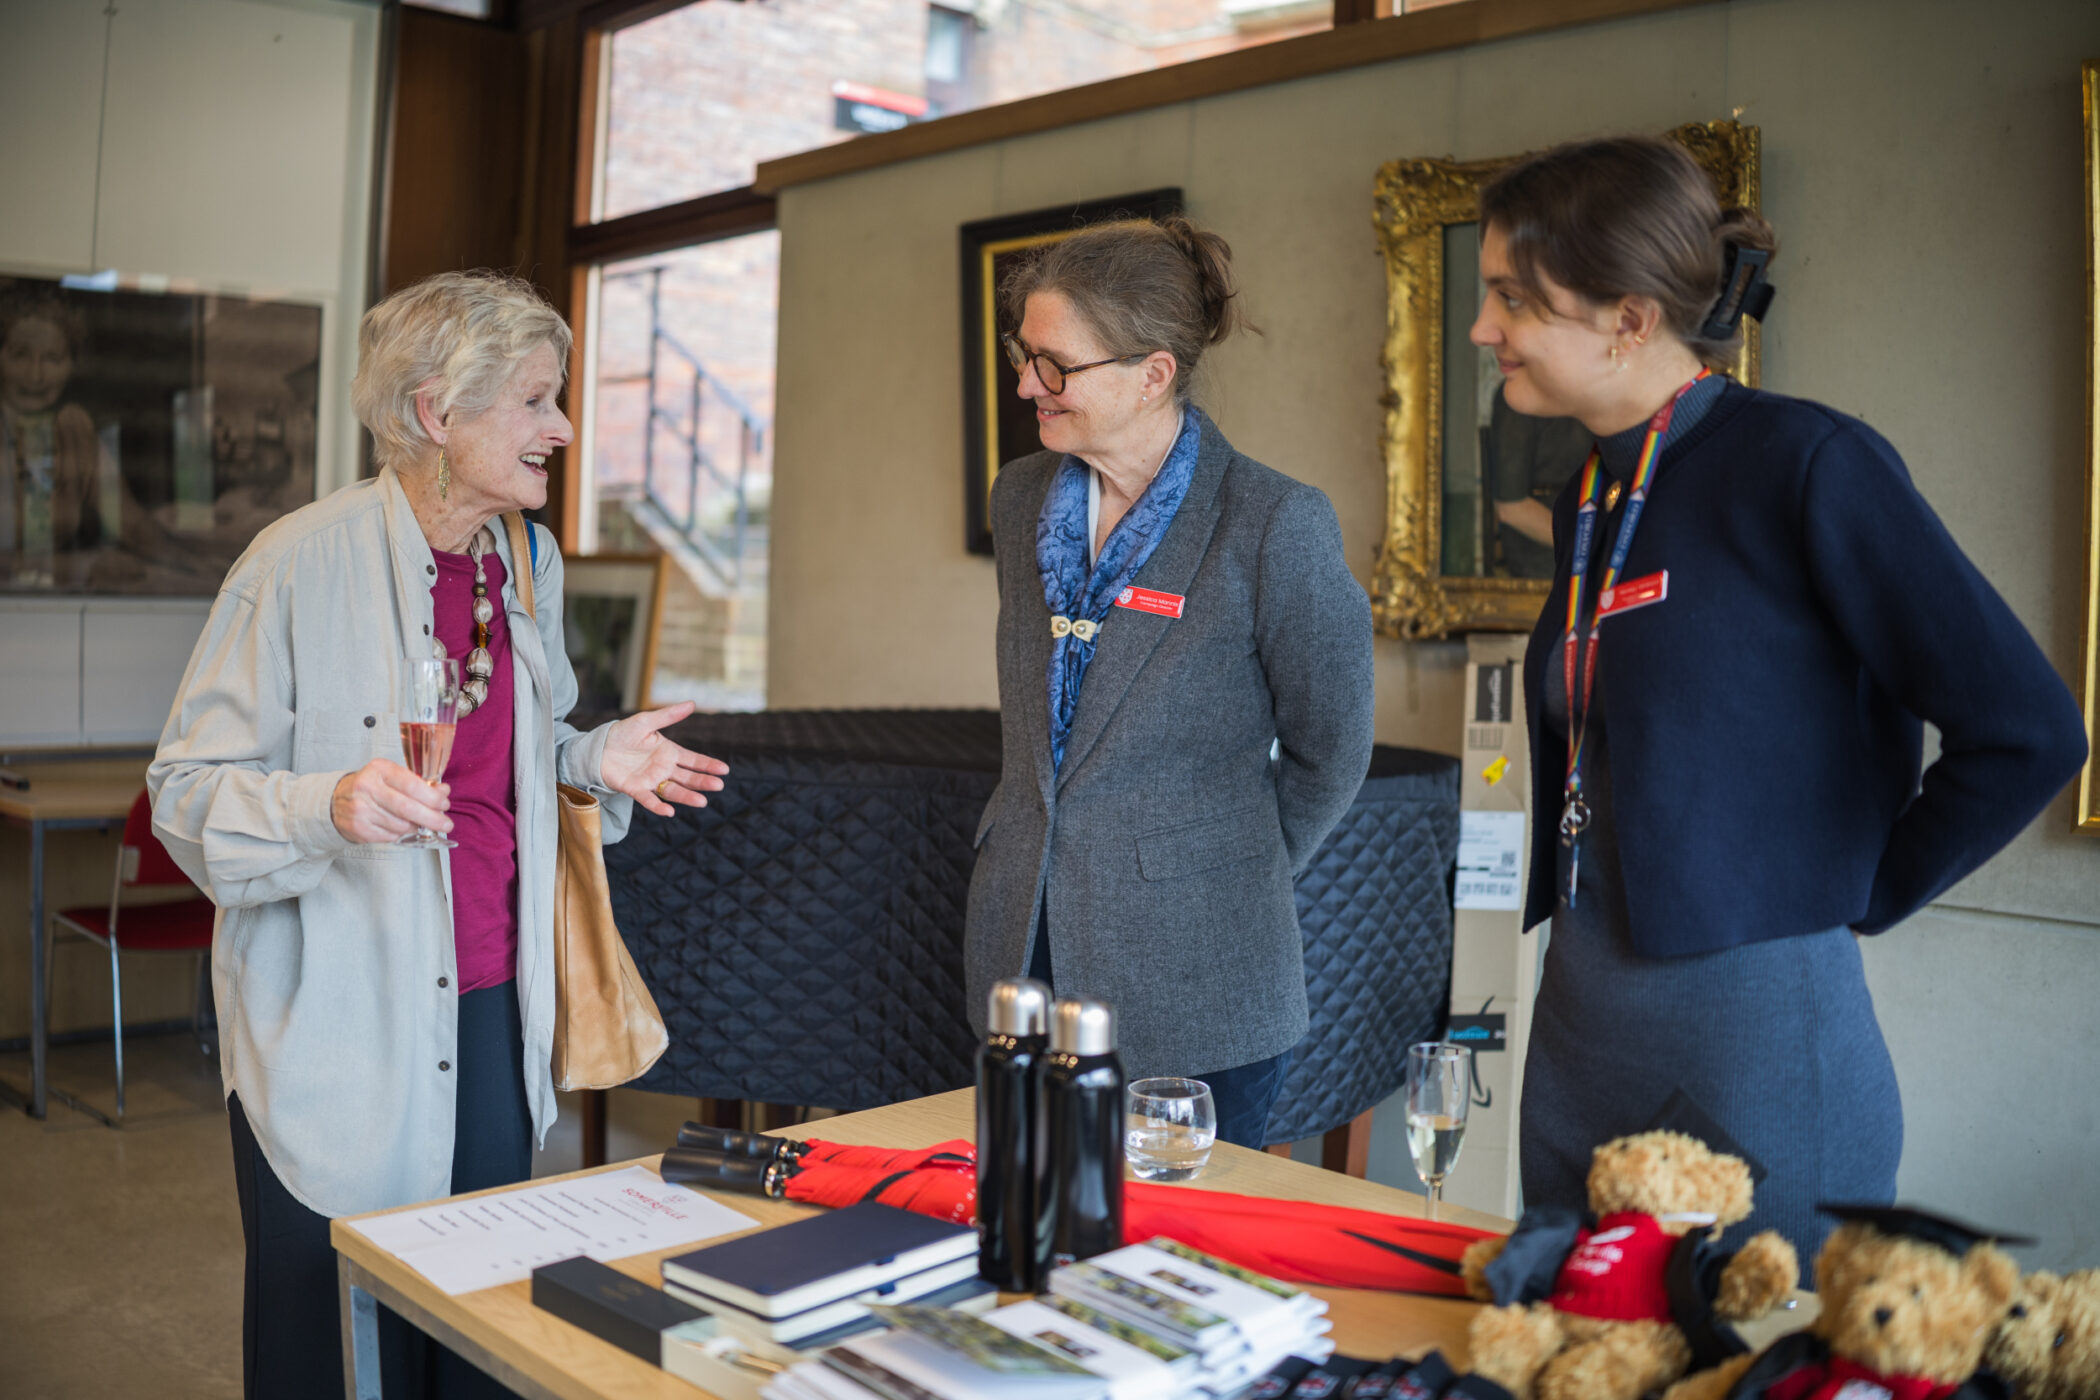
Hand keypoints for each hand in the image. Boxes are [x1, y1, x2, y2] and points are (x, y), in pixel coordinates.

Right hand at [332, 760, 450, 842]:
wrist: (335, 801)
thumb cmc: (372, 787)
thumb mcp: (392, 776)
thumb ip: (418, 783)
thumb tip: (443, 792)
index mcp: (379, 770)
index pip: (411, 785)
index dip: (432, 797)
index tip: (445, 804)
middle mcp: (367, 788)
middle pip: (407, 808)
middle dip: (432, 818)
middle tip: (446, 824)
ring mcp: (360, 809)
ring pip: (400, 824)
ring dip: (417, 827)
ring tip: (422, 824)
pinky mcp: (358, 828)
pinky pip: (390, 835)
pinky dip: (401, 834)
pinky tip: (402, 828)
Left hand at [599, 701, 728, 816]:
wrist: (598, 747)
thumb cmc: (622, 733)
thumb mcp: (646, 721)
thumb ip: (668, 716)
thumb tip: (692, 704)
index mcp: (669, 752)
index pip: (693, 760)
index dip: (708, 765)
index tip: (724, 770)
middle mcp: (663, 769)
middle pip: (688, 777)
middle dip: (703, 782)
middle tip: (718, 785)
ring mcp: (650, 780)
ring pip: (673, 790)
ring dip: (687, 796)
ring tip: (702, 802)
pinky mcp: (635, 789)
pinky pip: (648, 799)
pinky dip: (658, 806)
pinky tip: (669, 812)